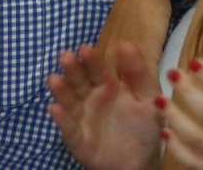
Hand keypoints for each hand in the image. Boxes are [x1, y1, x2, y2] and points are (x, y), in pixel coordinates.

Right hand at [47, 43, 162, 169]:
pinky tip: (55, 108)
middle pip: (80, 82)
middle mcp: (91, 99)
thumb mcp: (148, 96)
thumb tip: (126, 43)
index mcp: (109, 86)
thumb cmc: (145, 124)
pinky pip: (68, 128)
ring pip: (69, 102)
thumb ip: (138, 73)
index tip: (84, 47)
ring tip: (54, 79)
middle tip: (65, 56)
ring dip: (61, 91)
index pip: (98, 69)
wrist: (142, 159)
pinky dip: (62, 119)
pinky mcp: (78, 139)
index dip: (91, 59)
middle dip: (72, 69)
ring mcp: (82, 118)